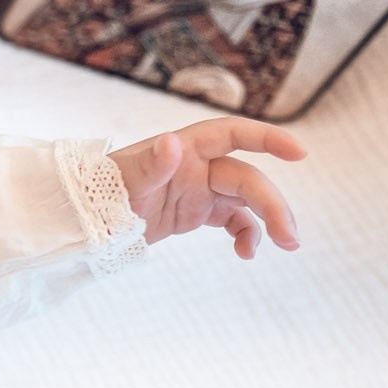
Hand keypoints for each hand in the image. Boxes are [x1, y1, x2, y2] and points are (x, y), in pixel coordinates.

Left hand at [109, 118, 304, 258]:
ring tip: (287, 244)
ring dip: (270, 219)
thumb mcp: (124, 181)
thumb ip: (151, 164)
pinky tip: (246, 253)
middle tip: (291, 238)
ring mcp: (201, 189)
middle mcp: (199, 165)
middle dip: (273, 204)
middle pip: (247, 178)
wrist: (89, 218)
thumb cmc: (101, 190)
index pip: (233, 134)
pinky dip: (246, 234)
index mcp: (186, 149)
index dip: (267, 138)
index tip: (299, 152)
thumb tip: (171, 141)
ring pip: (248, 199)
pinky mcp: (199, 211)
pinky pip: (234, 220)